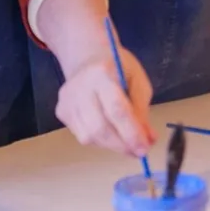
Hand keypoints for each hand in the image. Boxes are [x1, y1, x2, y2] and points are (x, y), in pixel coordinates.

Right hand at [56, 43, 154, 157]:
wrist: (88, 58)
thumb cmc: (118, 69)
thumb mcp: (138, 80)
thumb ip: (142, 110)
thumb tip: (148, 140)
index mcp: (101, 74)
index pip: (116, 110)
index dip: (131, 133)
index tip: (145, 148)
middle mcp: (79, 88)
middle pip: (99, 128)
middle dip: (122, 145)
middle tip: (139, 152)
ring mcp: (67, 101)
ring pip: (89, 136)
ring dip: (112, 145)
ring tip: (126, 141)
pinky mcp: (61, 112)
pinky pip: (82, 135)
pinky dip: (100, 140)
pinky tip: (109, 131)